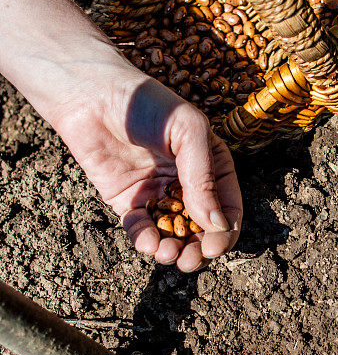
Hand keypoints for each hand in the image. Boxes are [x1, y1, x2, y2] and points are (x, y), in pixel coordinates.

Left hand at [0, 0, 241, 272]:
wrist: (92, 94)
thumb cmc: (148, 104)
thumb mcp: (188, 134)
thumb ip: (202, 180)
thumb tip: (216, 226)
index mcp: (211, 165)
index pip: (227, 207)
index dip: (224, 231)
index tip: (214, 246)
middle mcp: (187, 183)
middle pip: (201, 228)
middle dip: (198, 248)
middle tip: (189, 260)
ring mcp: (158, 193)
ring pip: (173, 234)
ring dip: (173, 249)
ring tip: (168, 254)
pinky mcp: (128, 201)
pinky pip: (141, 228)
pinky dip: (145, 240)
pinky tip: (147, 242)